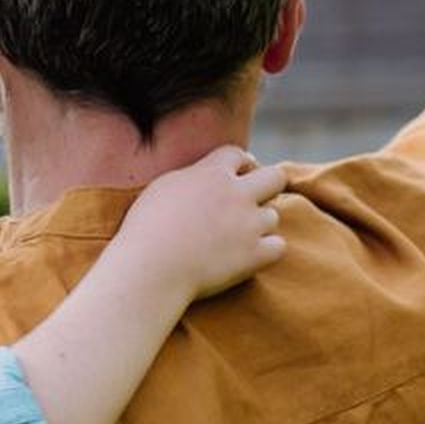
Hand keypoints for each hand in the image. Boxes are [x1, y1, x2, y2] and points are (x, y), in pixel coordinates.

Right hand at [116, 146, 291, 301]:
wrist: (150, 269)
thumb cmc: (146, 230)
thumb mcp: (163, 187)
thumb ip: (191, 176)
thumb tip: (205, 175)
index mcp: (212, 173)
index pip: (238, 155)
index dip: (240, 165)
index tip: (237, 177)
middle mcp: (237, 194)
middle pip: (274, 177)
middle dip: (266, 187)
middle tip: (250, 204)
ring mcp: (249, 225)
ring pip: (273, 216)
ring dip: (259, 225)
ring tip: (235, 238)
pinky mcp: (255, 255)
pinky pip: (278, 246)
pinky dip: (266, 251)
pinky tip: (248, 256)